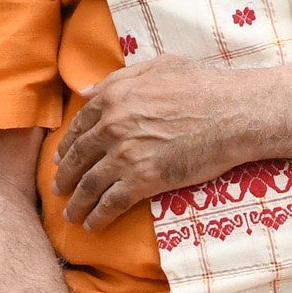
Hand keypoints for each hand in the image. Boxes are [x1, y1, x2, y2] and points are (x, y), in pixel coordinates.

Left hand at [53, 58, 258, 229]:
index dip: (67, 145)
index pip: (79, 125)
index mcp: (113, 97)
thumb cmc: (202, 85)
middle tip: (59, 190)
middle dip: (65, 177)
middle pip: (78, 157)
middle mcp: (112, 126)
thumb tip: (85, 91)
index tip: (61, 158)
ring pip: (89, 185)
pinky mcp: (143, 180)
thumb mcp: (158, 66)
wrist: (232, 113)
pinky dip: (98, 217)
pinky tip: (93, 225)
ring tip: (71, 215)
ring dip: (77, 203)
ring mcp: (125, 155)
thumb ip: (118, 78)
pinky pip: (111, 203)